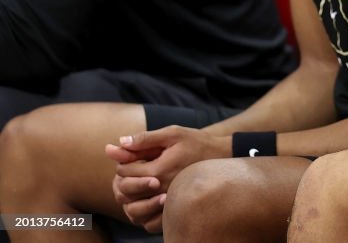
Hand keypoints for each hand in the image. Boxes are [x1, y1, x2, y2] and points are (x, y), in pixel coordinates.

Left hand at [105, 126, 228, 231]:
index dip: (123, 160)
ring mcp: (167, 203)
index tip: (133, 153)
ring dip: (130, 195)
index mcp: (158, 171)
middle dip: (124, 178)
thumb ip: (145, 139)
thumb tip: (118, 143)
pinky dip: (142, 211)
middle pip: (125, 191)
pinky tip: (148, 195)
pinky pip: (148, 222)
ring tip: (138, 181)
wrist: (221, 157)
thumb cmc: (197, 142)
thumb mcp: (173, 134)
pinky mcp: (172, 211)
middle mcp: (161, 190)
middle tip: (133, 167)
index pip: (124, 171)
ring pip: (133, 208)